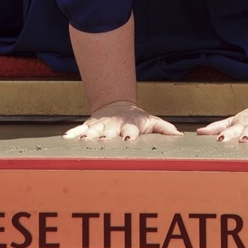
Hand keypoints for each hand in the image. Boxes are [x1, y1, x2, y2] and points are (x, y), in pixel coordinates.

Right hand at [62, 100, 182, 141]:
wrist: (118, 106)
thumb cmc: (138, 119)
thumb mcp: (152, 121)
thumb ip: (165, 129)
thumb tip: (180, 136)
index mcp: (131, 124)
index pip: (131, 129)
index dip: (129, 133)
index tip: (127, 138)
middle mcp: (115, 125)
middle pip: (110, 130)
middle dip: (106, 135)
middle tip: (102, 140)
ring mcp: (101, 125)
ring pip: (94, 130)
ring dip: (88, 135)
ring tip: (83, 139)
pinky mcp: (90, 125)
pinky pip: (81, 129)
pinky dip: (74, 133)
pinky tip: (67, 138)